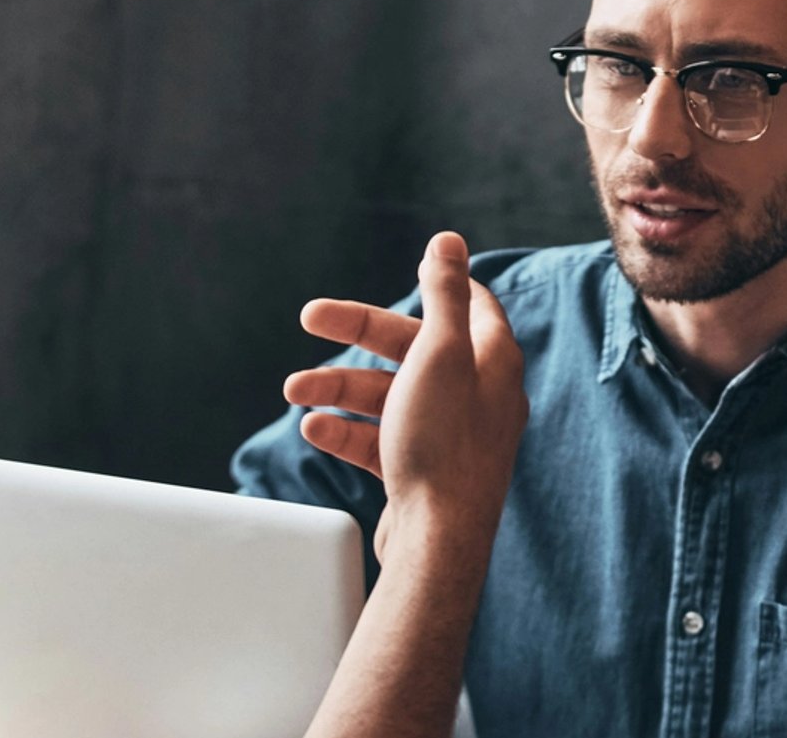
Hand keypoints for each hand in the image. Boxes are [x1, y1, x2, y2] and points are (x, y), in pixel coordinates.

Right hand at [284, 233, 527, 560]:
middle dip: (357, 332)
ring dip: (339, 386)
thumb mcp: (438, 353)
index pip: (470, 304)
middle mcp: (479, 394)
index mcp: (492, 360)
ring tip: (294, 391)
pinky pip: (381, 439)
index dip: (439, 283)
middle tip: (309, 317)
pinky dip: (348, 430)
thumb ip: (444, 293)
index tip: (410, 269)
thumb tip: (449, 240)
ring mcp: (451, 436)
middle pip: (415, 346)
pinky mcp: (424, 472)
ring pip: (390, 394)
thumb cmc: (443, 445)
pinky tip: (315, 428)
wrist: (438, 544)